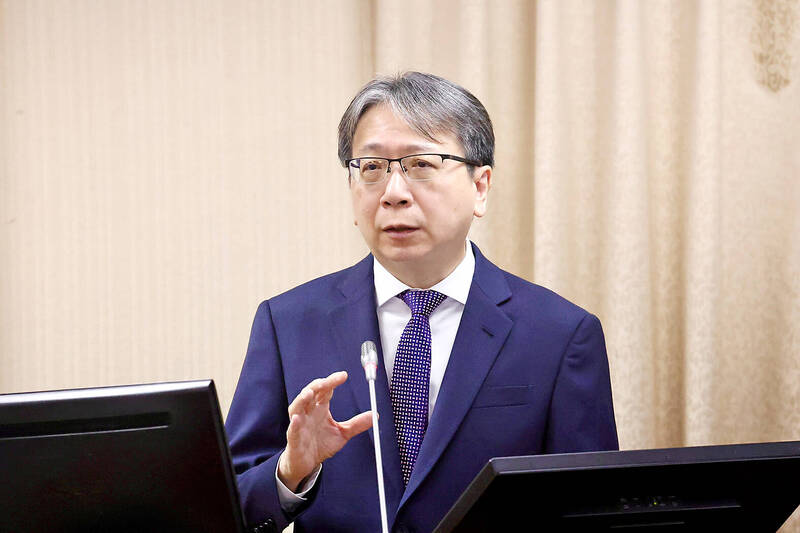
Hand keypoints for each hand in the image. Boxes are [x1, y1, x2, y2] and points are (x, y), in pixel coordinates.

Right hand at [277, 371, 371, 491]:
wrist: (306, 463)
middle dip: (318, 385)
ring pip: (297, 407)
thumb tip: (375, 415)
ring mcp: (299, 424)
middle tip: (327, 381)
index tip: (343, 375)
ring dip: (302, 399)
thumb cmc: (321, 444)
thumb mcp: (342, 433)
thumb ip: (357, 424)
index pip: (325, 390)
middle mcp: (308, 412)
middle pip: (310, 393)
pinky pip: (293, 430)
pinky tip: (297, 419)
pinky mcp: (294, 439)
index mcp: (320, 408)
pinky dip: (294, 424)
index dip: (332, 381)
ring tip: (309, 393)